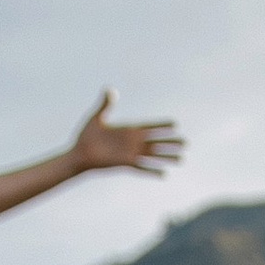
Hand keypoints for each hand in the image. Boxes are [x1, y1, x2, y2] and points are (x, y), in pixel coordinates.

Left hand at [67, 93, 183, 178]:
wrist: (79, 154)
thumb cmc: (85, 136)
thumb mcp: (96, 118)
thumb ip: (105, 104)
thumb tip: (110, 90)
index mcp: (128, 129)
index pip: (150, 127)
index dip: (162, 126)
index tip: (175, 124)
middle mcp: (132, 142)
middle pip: (157, 142)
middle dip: (171, 142)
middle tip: (186, 143)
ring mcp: (130, 154)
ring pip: (153, 156)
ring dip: (167, 157)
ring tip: (182, 159)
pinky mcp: (125, 163)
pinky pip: (142, 168)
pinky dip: (152, 171)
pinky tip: (164, 174)